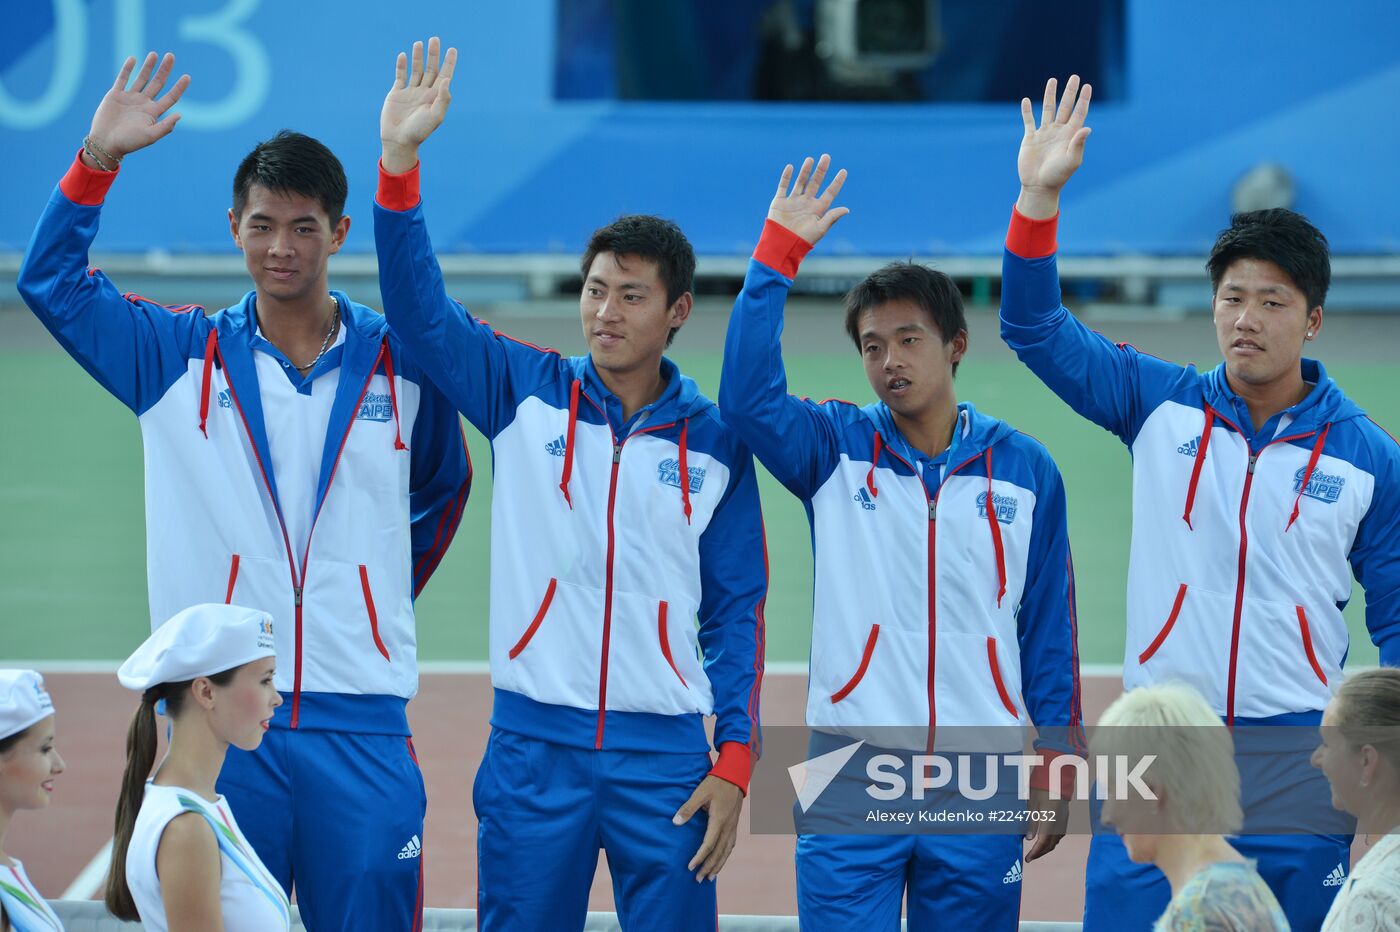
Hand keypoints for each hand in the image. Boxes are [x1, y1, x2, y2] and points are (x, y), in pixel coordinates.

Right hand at [86, 53, 189, 164]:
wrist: (106, 142)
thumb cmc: (129, 142)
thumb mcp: (150, 136)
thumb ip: (165, 126)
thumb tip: (180, 115)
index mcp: (153, 113)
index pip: (170, 97)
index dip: (179, 87)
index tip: (187, 76)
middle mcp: (143, 103)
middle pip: (158, 83)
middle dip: (164, 70)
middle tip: (171, 56)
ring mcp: (130, 98)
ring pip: (142, 79)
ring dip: (148, 66)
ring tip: (155, 54)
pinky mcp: (115, 94)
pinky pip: (122, 78)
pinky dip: (128, 68)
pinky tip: (134, 59)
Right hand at [381, 37, 456, 173]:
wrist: (399, 141)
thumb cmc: (419, 131)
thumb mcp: (436, 116)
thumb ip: (443, 98)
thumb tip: (447, 79)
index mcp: (435, 97)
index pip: (444, 76)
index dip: (449, 63)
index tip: (452, 49)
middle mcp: (424, 92)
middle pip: (431, 69)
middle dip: (433, 55)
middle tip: (435, 39)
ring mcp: (411, 92)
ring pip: (416, 70)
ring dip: (418, 57)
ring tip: (419, 43)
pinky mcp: (397, 93)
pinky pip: (400, 76)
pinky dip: (401, 66)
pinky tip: (403, 55)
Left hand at [673, 775, 743, 881]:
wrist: (734, 775)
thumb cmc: (716, 783)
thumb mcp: (700, 793)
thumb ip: (688, 808)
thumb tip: (675, 822)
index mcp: (719, 820)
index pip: (709, 844)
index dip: (699, 857)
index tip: (690, 867)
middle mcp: (728, 826)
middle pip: (719, 852)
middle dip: (708, 867)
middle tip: (698, 880)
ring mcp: (733, 826)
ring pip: (727, 851)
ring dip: (718, 865)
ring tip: (710, 877)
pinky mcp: (734, 824)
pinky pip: (731, 844)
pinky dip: (725, 855)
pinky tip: (721, 860)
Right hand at [768, 154, 848, 245]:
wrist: (782, 244)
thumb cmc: (803, 240)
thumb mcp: (820, 229)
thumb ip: (832, 217)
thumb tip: (847, 209)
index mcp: (817, 209)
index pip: (830, 192)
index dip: (837, 182)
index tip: (844, 171)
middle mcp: (806, 203)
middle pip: (815, 183)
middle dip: (821, 170)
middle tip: (826, 156)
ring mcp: (793, 201)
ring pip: (800, 182)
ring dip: (805, 171)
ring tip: (810, 159)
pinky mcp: (780, 202)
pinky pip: (783, 186)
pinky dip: (786, 177)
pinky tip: (791, 167)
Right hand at [1016, 75, 1091, 218]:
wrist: (1038, 186)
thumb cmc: (1058, 175)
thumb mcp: (1071, 160)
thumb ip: (1078, 143)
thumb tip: (1087, 128)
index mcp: (1070, 135)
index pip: (1079, 113)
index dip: (1083, 99)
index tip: (1087, 86)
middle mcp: (1058, 131)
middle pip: (1065, 106)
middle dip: (1069, 92)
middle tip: (1074, 77)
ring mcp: (1044, 134)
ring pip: (1048, 109)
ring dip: (1050, 95)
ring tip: (1052, 80)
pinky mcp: (1030, 139)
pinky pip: (1029, 121)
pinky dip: (1027, 111)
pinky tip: (1027, 101)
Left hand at [1024, 786, 1068, 862]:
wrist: (1056, 777)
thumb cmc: (1041, 789)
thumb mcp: (1032, 805)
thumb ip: (1032, 823)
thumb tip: (1029, 839)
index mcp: (1050, 820)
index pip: (1043, 842)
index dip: (1035, 852)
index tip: (1028, 858)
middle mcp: (1059, 823)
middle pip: (1051, 844)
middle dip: (1040, 853)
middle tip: (1030, 857)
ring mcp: (1064, 821)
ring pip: (1056, 840)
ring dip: (1046, 848)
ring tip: (1036, 851)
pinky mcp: (1065, 818)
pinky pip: (1060, 834)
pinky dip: (1052, 840)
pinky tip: (1045, 840)